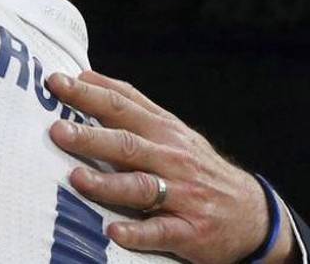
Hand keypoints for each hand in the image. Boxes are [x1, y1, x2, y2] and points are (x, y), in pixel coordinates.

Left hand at [46, 70, 294, 263]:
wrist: (253, 213)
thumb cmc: (197, 166)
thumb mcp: (172, 129)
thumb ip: (132, 105)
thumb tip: (86, 77)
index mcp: (164, 131)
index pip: (122, 106)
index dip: (90, 93)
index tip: (57, 82)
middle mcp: (171, 159)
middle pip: (127, 144)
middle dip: (91, 137)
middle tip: (57, 130)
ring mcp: (182, 195)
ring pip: (141, 186)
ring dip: (108, 183)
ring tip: (76, 178)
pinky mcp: (190, 230)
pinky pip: (161, 231)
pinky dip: (138, 231)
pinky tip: (114, 231)